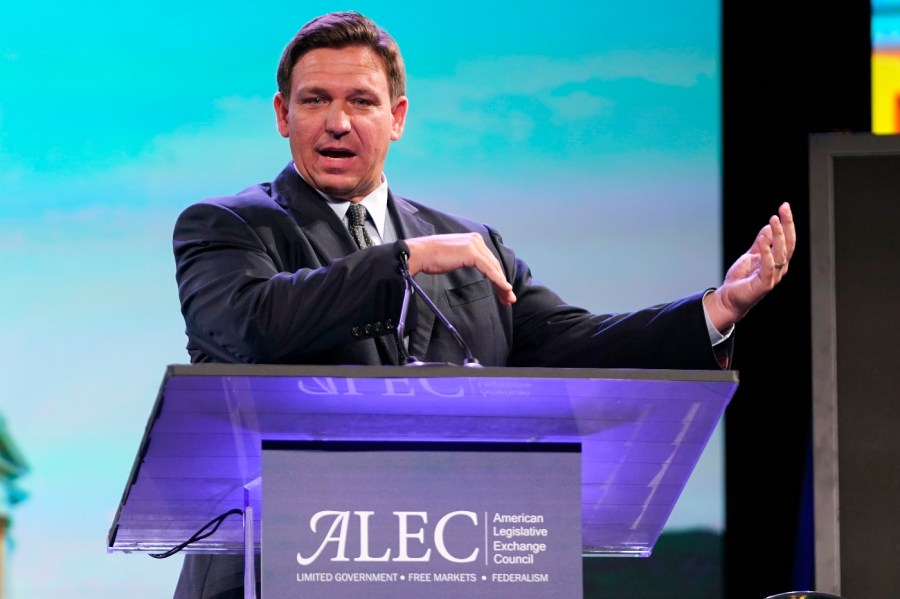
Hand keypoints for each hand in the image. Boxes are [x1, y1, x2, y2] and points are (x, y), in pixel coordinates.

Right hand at [405, 233, 516, 304]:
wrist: (420, 254)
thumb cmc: (432, 258)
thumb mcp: (455, 258)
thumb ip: (468, 260)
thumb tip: (478, 269)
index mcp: (473, 240)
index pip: (489, 261)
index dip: (498, 277)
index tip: (503, 292)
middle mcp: (476, 240)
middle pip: (494, 264)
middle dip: (502, 283)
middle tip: (509, 299)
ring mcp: (474, 245)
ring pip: (494, 267)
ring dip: (502, 284)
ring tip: (507, 299)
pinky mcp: (471, 252)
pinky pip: (489, 269)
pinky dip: (498, 280)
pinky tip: (503, 288)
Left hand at [704, 202, 795, 330]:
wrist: (729, 298)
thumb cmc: (742, 278)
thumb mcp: (752, 254)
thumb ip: (761, 242)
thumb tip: (770, 226)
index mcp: (778, 259)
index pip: (787, 238)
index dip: (787, 223)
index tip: (785, 206)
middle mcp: (779, 267)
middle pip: (788, 244)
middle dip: (787, 225)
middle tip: (783, 209)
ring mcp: (773, 276)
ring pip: (781, 254)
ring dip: (777, 236)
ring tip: (773, 221)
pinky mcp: (763, 284)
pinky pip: (768, 268)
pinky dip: (767, 254)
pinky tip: (762, 243)